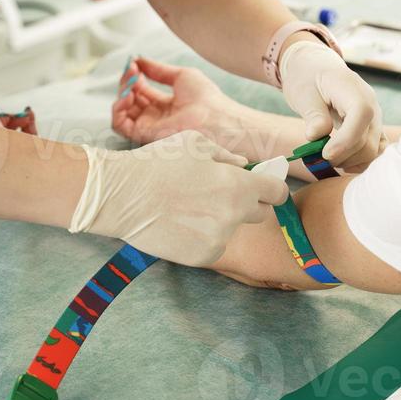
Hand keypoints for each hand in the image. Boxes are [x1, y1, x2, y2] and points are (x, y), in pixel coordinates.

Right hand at [67, 129, 288, 266]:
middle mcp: (234, 214)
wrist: (122, 195)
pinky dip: (204, 235)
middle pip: (259, 213)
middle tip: (220, 192)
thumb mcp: (196, 143)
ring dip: (221, 218)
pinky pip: (214, 243)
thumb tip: (244, 166)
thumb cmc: (159, 162)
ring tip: (190, 204)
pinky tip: (181, 221)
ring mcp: (218, 238)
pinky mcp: (202, 256)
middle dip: (247, 202)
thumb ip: (227, 156)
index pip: (277, 192)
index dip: (271, 187)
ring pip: (232, 228)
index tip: (263, 186)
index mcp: (238, 184)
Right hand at [112, 56, 231, 144]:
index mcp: (165, 104)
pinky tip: (128, 96)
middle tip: (133, 70)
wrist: (214, 116)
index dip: (134, 76)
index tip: (135, 63)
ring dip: (121, 93)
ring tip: (132, 82)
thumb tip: (138, 59)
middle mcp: (155, 116)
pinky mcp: (144, 134)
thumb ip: (157, 69)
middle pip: (129, 99)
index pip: (140, 90)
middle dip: (127, 81)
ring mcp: (148, 126)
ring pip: (121, 111)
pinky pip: (119, 125)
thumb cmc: (205, 97)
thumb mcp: (180, 75)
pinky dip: (118, 109)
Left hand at [279, 39, 385, 171]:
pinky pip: (375, 149)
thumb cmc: (308, 78)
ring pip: (374, 149)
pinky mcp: (372, 128)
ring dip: (352, 161)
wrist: (316, 69)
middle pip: (369, 139)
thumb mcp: (303, 93)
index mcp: (353, 89)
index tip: (325, 154)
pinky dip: (360, 160)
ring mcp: (375, 117)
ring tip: (328, 159)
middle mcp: (371, 104)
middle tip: (319, 159)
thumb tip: (315, 136)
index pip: (361, 115)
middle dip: (344, 155)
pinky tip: (343, 162)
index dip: (346, 140)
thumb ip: (313, 114)